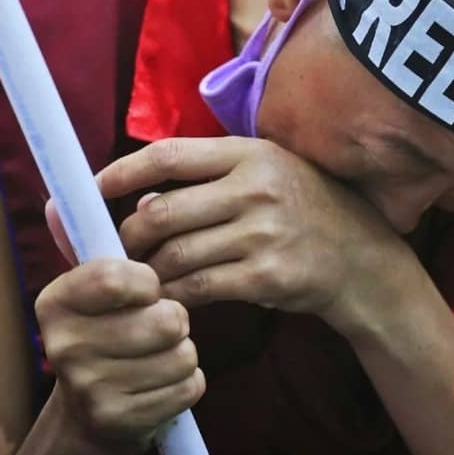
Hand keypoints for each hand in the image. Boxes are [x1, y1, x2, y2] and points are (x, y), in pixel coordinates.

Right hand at [34, 258, 203, 454]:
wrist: (87, 416)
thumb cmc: (105, 334)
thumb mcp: (94, 291)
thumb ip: (95, 244)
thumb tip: (59, 201)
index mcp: (55, 303)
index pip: (115, 278)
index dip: (149, 281)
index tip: (148, 290)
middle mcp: (64, 347)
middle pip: (166, 319)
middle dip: (176, 320)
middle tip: (158, 327)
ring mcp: (90, 388)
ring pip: (183, 354)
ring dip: (182, 353)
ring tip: (157, 356)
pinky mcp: (121, 420)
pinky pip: (188, 387)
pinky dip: (186, 383)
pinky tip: (159, 384)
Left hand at [90, 137, 408, 336]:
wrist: (361, 258)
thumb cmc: (303, 210)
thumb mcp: (268, 172)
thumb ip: (211, 176)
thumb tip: (141, 198)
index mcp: (248, 154)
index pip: (167, 156)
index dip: (120, 172)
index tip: (92, 189)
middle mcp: (255, 188)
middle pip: (161, 213)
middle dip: (128, 238)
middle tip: (118, 252)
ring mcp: (262, 234)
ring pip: (175, 255)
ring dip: (147, 273)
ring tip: (140, 280)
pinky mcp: (266, 276)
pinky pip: (198, 288)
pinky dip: (174, 297)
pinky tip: (170, 300)